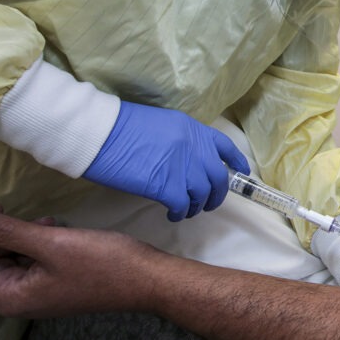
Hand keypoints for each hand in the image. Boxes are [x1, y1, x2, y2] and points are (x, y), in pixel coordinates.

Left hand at [0, 205, 154, 317]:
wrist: (146, 279)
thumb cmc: (100, 262)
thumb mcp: (50, 242)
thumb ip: (4, 231)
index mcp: (8, 296)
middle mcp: (16, 300)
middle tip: (14, 211)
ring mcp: (35, 293)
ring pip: (4, 260)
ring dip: (15, 236)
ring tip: (41, 220)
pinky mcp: (51, 283)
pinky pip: (27, 261)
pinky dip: (32, 242)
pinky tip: (52, 227)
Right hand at [84, 101, 250, 220]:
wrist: (99, 132)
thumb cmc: (120, 127)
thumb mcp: (160, 125)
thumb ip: (180, 141)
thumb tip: (186, 161)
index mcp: (192, 128)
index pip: (224, 146)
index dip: (235, 162)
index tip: (240, 173)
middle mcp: (193, 147)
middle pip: (218, 177)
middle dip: (217, 194)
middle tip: (207, 204)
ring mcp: (182, 167)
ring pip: (202, 194)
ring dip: (196, 206)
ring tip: (185, 210)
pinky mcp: (166, 185)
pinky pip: (182, 205)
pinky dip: (180, 213)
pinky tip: (172, 214)